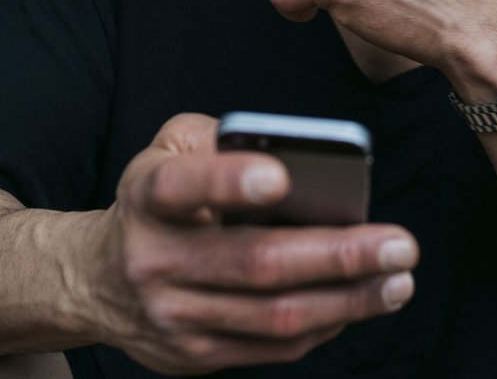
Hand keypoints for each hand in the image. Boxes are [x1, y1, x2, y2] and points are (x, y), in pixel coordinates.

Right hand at [92, 114, 418, 374]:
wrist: (97, 280)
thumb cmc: (158, 202)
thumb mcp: (170, 151)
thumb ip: (225, 141)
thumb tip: (305, 161)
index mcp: (147, 196)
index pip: (180, 187)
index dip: (228, 182)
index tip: (280, 177)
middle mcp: (154, 260)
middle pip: (254, 263)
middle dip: (337, 256)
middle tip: (399, 245)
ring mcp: (173, 316)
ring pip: (273, 315)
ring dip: (348, 300)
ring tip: (398, 281)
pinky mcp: (193, 355)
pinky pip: (272, 346)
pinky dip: (324, 324)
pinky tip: (360, 303)